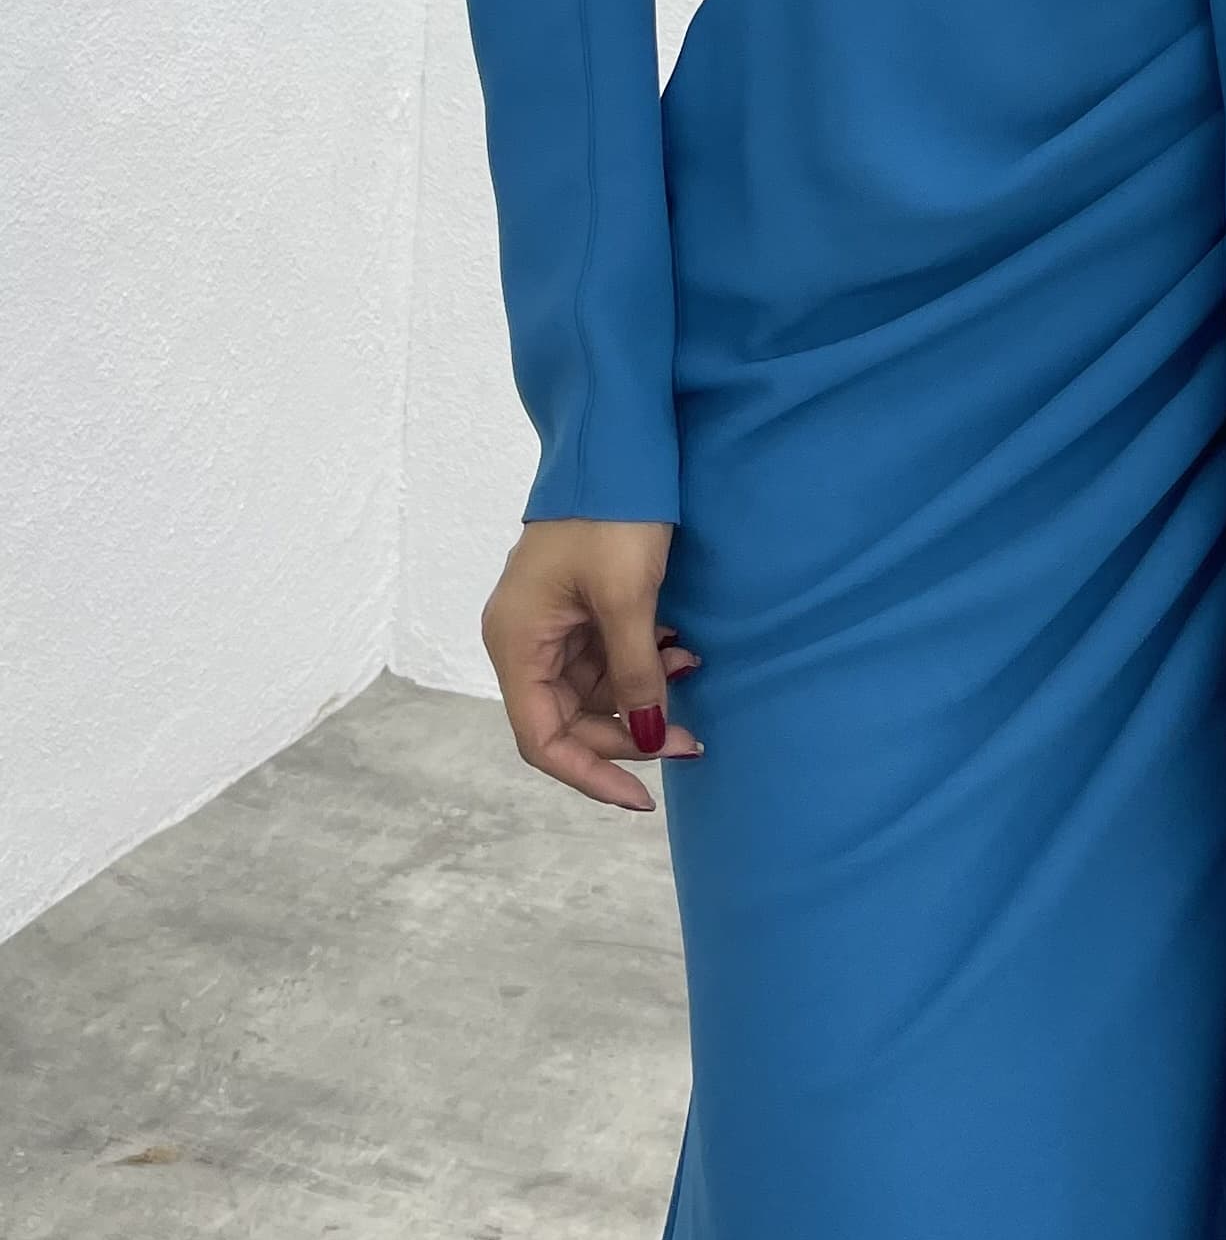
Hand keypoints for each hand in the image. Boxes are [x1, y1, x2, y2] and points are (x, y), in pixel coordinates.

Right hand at [481, 518, 704, 811]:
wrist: (615, 443)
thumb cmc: (611, 516)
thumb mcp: (628, 599)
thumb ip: (637, 674)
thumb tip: (653, 738)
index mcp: (516, 642)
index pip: (542, 739)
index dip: (591, 773)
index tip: (642, 796)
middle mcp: (524, 639)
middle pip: (569, 719)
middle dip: (632, 732)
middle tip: (694, 738)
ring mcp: (551, 623)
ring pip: (594, 690)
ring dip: (643, 693)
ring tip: (691, 671)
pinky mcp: (578, 606)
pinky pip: (606, 657)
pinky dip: (643, 662)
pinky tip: (680, 649)